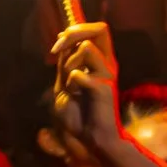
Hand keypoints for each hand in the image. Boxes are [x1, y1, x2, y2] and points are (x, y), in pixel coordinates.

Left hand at [50, 23, 122, 152]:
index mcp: (100, 60)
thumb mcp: (65, 82)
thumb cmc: (79, 114)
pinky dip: (71, 83)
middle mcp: (107, 63)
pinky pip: (80, 74)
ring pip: (87, 48)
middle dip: (75, 34)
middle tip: (58, 49)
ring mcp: (107, 75)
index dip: (75, 30)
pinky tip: (75, 95)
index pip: (96, 30)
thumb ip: (67, 61)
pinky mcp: (104, 88)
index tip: (58, 44)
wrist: (89, 138)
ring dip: (70, 62)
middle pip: (101, 29)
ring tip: (69, 82)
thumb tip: (63, 38)